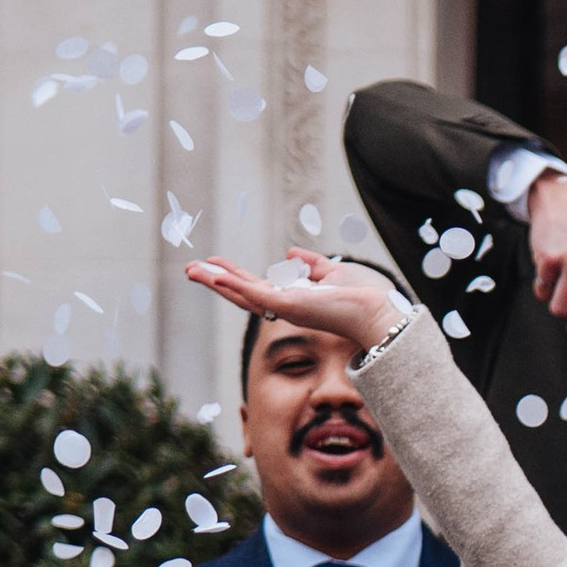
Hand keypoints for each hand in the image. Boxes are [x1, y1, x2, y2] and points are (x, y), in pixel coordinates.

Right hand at [183, 251, 407, 349]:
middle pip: (241, 293)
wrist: (376, 313)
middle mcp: (283, 307)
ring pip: (242, 294)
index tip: (213, 264)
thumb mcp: (331, 273)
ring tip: (192, 270)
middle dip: (215, 280)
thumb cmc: (359, 299)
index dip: (233, 277)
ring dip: (216, 281)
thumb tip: (292, 253)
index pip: (255, 288)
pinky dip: (234, 284)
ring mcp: (284, 308)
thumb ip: (311, 264)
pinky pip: (255, 294)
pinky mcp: (289, 307)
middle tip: (190, 269)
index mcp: (291, 299)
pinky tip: (215, 275)